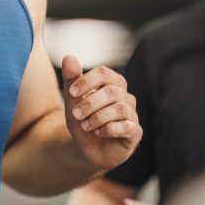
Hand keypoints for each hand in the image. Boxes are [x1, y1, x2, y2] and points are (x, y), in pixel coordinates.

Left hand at [62, 54, 141, 172]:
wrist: (88, 147)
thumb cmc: (83, 119)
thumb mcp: (73, 100)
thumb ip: (71, 79)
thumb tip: (68, 57)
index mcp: (112, 84)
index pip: (104, 73)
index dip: (87, 81)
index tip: (72, 92)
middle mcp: (125, 97)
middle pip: (112, 92)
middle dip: (91, 103)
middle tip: (76, 114)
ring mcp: (132, 114)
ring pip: (119, 109)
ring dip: (98, 117)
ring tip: (85, 125)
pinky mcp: (135, 132)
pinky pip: (127, 127)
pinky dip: (109, 129)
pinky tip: (98, 132)